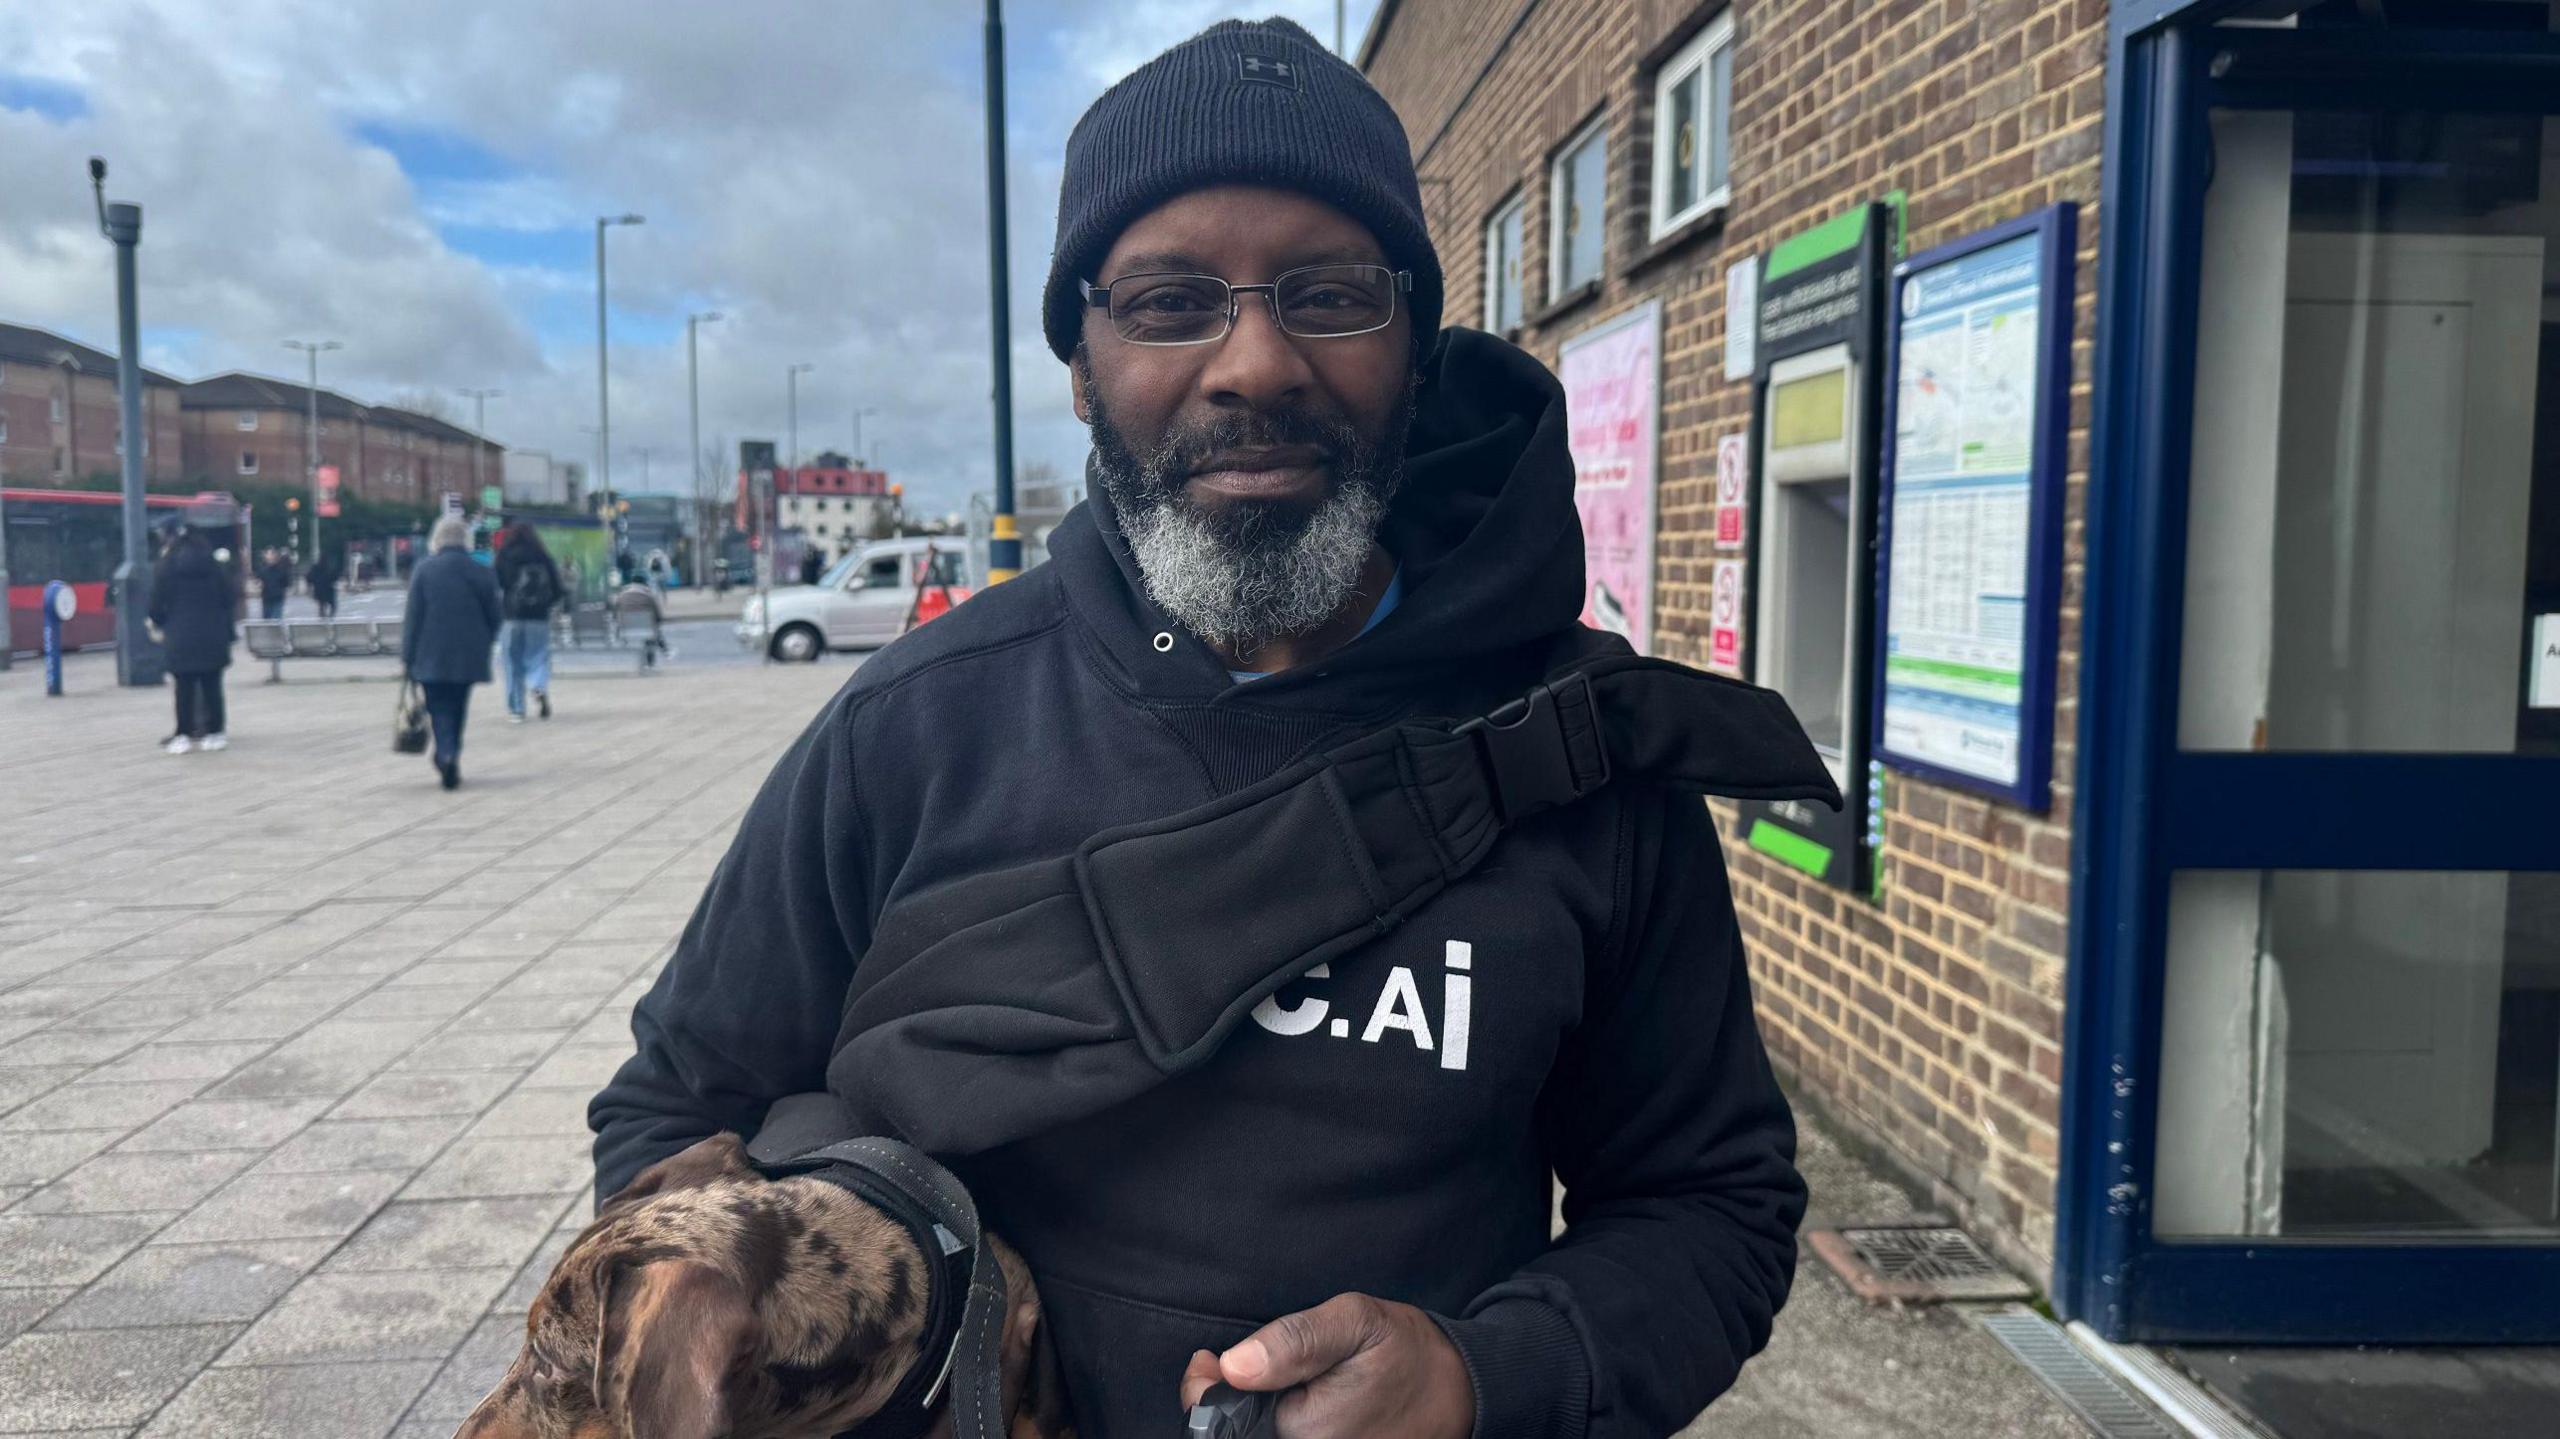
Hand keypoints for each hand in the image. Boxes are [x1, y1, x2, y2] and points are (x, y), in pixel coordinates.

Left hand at [1179, 1293, 1474, 1438]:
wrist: (1460, 1390)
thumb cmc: (1407, 1352)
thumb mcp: (1356, 1322)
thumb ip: (1294, 1341)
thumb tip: (1235, 1365)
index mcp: (1304, 1433)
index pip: (1219, 1425)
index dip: (1203, 1391)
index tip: (1207, 1361)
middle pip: (1239, 1432)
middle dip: (1237, 1399)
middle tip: (1251, 1365)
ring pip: (1262, 1433)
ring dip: (1261, 1411)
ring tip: (1284, 1382)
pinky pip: (1290, 1435)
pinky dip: (1284, 1420)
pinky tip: (1299, 1402)